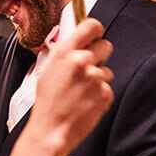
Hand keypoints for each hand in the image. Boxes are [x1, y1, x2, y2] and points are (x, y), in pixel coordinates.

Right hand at [31, 18, 112, 153]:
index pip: (91, 25)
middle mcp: (81, 61)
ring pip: (107, 70)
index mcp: (64, 52)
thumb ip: (64, 54)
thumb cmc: (47, 103)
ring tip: (82, 91)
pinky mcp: (104, 93)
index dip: (96, 29)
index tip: (96, 34)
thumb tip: (77, 42)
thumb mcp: (48, 70)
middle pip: (105, 45)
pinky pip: (108, 87)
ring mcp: (94, 77)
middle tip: (88, 67)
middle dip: (99, 55)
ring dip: (98, 78)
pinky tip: (86, 101)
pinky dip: (100, 94)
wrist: (51, 130)